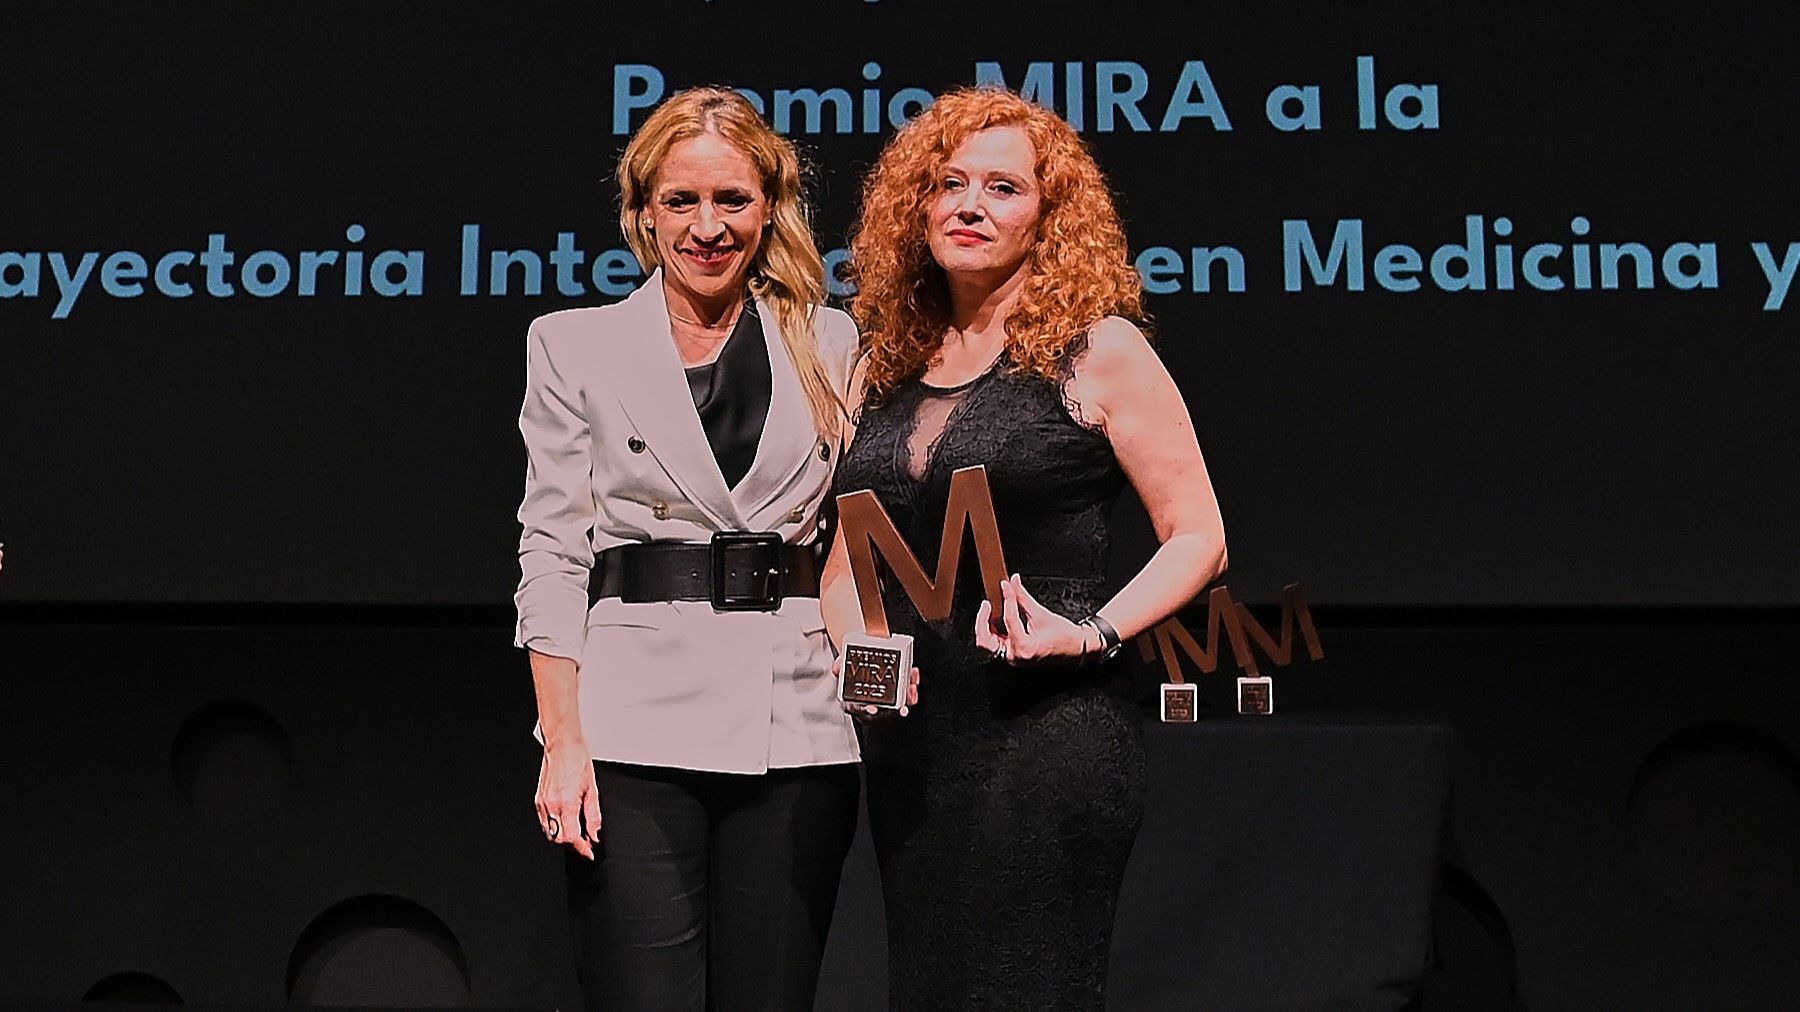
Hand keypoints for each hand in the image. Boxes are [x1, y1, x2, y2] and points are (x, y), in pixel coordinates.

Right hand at [535, 740, 600, 859]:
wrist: (562, 745)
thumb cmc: (577, 760)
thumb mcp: (592, 788)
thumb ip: (594, 815)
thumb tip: (595, 833)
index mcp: (567, 802)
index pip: (572, 836)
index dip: (581, 848)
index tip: (589, 852)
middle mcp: (552, 805)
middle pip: (559, 838)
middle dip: (573, 843)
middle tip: (585, 840)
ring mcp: (542, 803)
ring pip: (550, 832)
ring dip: (563, 836)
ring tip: (577, 830)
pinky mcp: (538, 799)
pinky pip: (545, 821)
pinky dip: (554, 826)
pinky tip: (565, 821)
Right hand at [832, 655, 920, 718]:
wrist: (866, 654)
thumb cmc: (854, 666)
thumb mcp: (843, 664)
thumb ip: (840, 666)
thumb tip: (837, 668)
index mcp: (855, 701)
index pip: (859, 709)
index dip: (865, 710)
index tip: (872, 709)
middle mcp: (872, 703)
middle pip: (884, 711)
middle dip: (894, 710)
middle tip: (902, 708)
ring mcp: (886, 699)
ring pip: (899, 704)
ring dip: (908, 698)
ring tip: (911, 688)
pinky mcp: (899, 693)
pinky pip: (908, 694)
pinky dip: (912, 686)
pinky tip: (913, 674)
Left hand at [974, 573, 1095, 666]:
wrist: (1076, 649)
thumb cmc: (1064, 637)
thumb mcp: (1041, 613)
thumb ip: (1023, 597)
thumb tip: (1013, 582)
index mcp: (1024, 647)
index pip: (1008, 618)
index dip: (1007, 598)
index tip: (1006, 586)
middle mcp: (1015, 656)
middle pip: (985, 641)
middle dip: (982, 621)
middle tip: (987, 604)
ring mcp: (1013, 658)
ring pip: (988, 644)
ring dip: (985, 627)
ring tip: (989, 611)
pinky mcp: (1013, 655)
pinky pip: (996, 644)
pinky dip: (993, 632)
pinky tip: (996, 620)